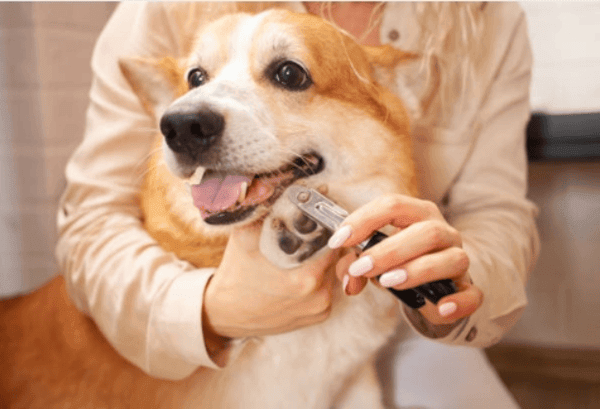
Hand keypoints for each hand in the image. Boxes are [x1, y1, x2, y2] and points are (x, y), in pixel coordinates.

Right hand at [204, 221, 338, 340]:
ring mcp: (321, 309)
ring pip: (333, 270)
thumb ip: (266, 209)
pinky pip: (328, 287)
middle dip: (325, 239)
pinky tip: (302, 269)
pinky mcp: (320, 316)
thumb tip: (286, 183)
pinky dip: (320, 276)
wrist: (226, 313)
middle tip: (311, 228)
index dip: (328, 222)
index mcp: (306, 278)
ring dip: (323, 258)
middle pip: (336, 255)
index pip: (334, 240)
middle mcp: (319, 296)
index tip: (320, 213)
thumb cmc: (236, 272)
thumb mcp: (245, 237)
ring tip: (304, 249)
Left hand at [330, 194, 482, 325]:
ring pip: (450, 258)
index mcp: (417, 214)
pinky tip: (440, 306)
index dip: (363, 220)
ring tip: (387, 282)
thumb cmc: (400, 262)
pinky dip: (457, 302)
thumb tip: (348, 279)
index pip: (392, 204)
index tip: (338, 240)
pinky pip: (472, 294)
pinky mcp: (467, 288)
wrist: (431, 285)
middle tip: (361, 267)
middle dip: (389, 250)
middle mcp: (442, 231)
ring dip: (417, 270)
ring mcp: (458, 258)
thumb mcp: (373, 258)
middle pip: (425, 231)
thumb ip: (355, 264)